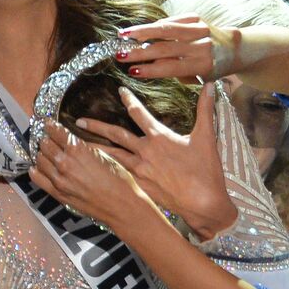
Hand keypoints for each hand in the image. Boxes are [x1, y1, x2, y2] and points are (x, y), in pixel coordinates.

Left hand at [30, 122, 147, 232]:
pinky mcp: (58, 193)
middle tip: (46, 137)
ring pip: (40, 160)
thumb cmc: (118, 179)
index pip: (56, 132)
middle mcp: (65, 163)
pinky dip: (35, 171)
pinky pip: (38, 179)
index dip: (51, 126)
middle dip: (45, 139)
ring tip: (43, 151)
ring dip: (41, 154)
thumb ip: (84, 147)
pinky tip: (36, 167)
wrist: (121, 204)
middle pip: (45, 145)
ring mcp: (59, 179)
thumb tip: (72, 142)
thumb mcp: (104, 155)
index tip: (48, 124)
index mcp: (77, 150)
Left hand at [74, 84, 236, 238]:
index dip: (129, 100)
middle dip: (97, 127)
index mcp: (159, 137)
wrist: (202, 203)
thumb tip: (211, 85)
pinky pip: (117, 174)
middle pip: (116, 135)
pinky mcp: (138, 186)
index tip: (120, 91)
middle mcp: (145, 152)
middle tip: (79, 121)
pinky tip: (93, 169)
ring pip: (111, 156)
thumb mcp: (206, 137)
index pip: (139, 113)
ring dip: (94, 149)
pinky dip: (104, 169)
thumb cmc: (206, 171)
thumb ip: (205, 109)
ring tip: (77, 145)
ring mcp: (139, 171)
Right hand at [114, 16, 235, 81]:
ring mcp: (200, 29)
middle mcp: (202, 45)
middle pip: (165, 48)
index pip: (171, 67)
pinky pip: (171, 21)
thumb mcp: (197, 77)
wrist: (234, 48)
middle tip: (120, 54)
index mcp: (203, 64)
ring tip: (123, 35)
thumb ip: (176, 71)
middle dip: (140, 51)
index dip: (150, 69)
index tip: (132, 71)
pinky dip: (155, 26)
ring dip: (142, 31)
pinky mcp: (196, 17)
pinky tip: (139, 30)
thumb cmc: (211, 67)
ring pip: (166, 29)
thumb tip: (150, 64)